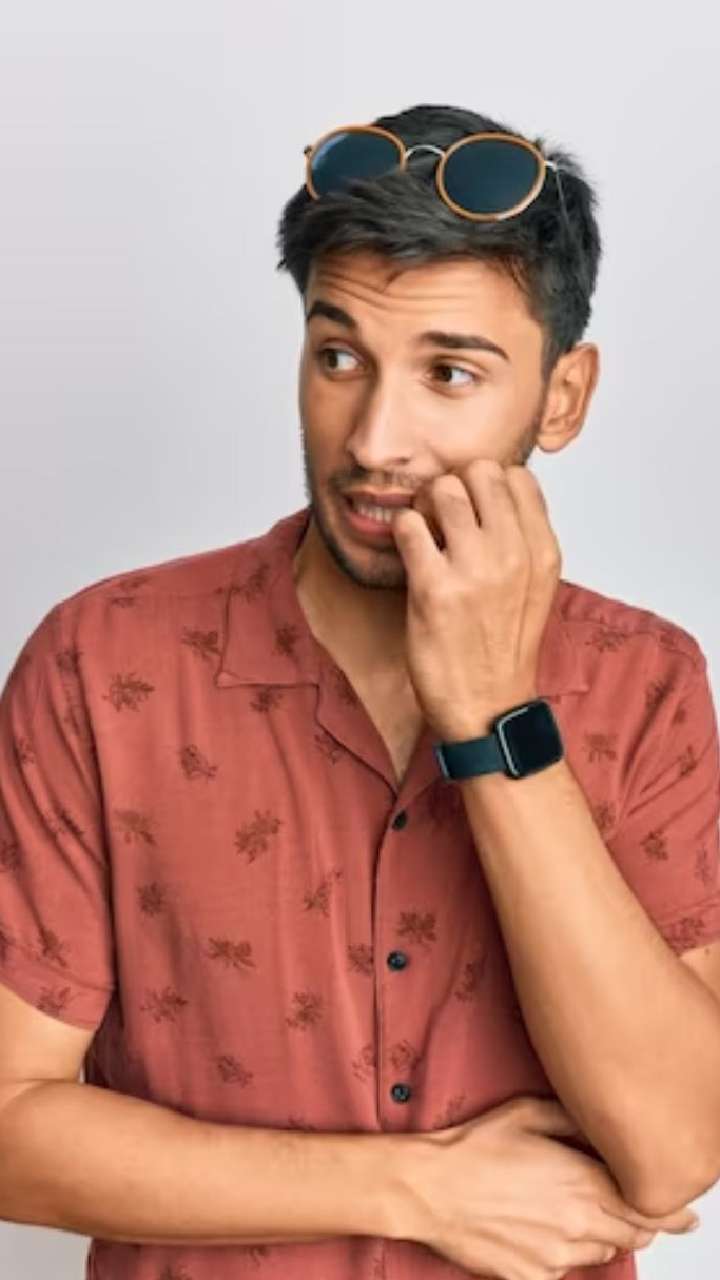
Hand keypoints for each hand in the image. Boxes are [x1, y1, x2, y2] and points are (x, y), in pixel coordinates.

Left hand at [391, 460, 561, 740]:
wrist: (487, 708)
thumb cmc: (503, 647)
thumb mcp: (535, 587)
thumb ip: (523, 538)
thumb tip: (494, 490)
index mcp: (544, 551)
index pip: (518, 476)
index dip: (488, 486)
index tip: (474, 511)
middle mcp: (515, 554)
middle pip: (480, 471)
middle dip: (455, 486)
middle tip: (443, 517)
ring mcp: (475, 570)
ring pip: (442, 489)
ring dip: (425, 505)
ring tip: (425, 534)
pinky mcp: (434, 588)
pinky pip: (409, 525)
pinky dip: (403, 533)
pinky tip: (411, 557)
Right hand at [397, 1095, 699, 1279]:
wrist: (429, 1189)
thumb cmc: (473, 1148)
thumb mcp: (526, 1113)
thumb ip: (572, 1119)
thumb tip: (601, 1121)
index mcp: (582, 1181)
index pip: (647, 1208)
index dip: (671, 1215)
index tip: (684, 1216)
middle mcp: (577, 1223)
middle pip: (631, 1235)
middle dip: (639, 1225)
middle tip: (633, 1213)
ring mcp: (556, 1256)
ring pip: (601, 1255)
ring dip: (602, 1239)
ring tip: (579, 1216)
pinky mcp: (532, 1277)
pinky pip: (565, 1273)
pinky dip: (566, 1257)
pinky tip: (546, 1234)